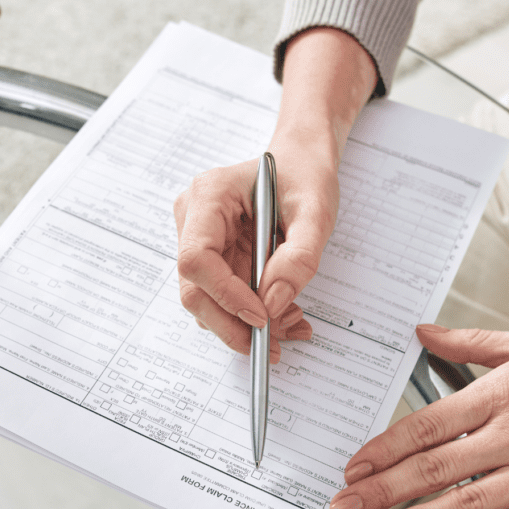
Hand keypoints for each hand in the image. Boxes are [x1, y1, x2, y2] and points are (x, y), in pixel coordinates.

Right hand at [174, 144, 336, 361]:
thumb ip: (299, 257)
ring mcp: (198, 241)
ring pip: (206, 301)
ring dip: (243, 324)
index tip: (261, 316)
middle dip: (231, 323)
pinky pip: (222, 298)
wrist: (300, 164)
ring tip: (291, 324)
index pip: (196, 258)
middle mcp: (193, 219)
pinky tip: (282, 314)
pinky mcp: (212, 259)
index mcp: (209, 195)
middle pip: (194, 288)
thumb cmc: (304, 175)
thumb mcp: (315, 211)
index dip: (225, 295)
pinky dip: (250, 316)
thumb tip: (273, 302)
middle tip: (271, 344)